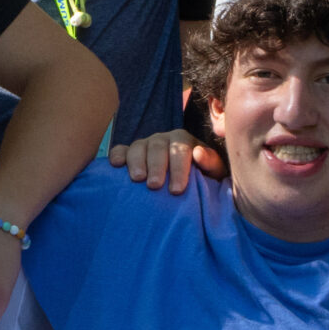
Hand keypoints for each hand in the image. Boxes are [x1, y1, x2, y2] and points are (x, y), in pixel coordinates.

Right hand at [107, 130, 223, 193]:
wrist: (187, 181)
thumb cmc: (200, 178)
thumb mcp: (212, 172)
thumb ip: (210, 162)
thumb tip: (198, 152)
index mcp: (183, 140)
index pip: (180, 149)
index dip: (179, 169)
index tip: (177, 190)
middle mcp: (162, 139)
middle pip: (158, 147)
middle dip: (157, 166)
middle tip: (154, 185)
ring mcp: (144, 144)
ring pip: (138, 147)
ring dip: (136, 161)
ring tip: (137, 179)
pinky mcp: (129, 153)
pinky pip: (120, 150)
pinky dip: (117, 155)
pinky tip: (116, 165)